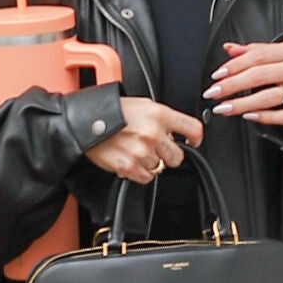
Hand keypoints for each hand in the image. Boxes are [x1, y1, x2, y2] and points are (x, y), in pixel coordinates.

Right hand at [84, 97, 203, 183]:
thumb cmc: (112, 111)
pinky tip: (130, 159)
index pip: (193, 129)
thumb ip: (162, 118)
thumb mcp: (142, 105)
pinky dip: (140, 172)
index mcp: (159, 114)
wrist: (86, 121)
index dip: (196, 138)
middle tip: (154, 147)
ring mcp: (142, 151)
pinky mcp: (130, 167)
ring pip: (160, 167)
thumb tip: (174, 133)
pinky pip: (146, 177)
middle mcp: (153, 133)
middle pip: (178, 156)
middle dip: (168, 154)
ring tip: (135, 149)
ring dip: (150, 162)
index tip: (193, 142)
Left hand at [202, 41, 282, 125]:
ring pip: (269, 97)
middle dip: (233, 85)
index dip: (234, 66)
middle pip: (260, 75)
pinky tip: (249, 116)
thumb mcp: (280, 53)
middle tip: (214, 93)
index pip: (258, 56)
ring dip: (242, 104)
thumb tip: (229, 48)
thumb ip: (254, 51)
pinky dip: (264, 117)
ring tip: (224, 108)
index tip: (217, 76)